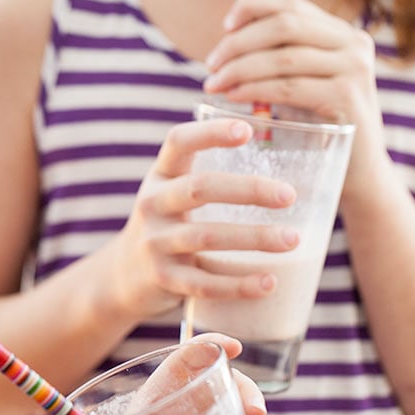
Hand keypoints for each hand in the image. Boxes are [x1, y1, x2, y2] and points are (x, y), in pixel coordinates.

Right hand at [107, 116, 298, 321]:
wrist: (124, 276)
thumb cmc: (167, 225)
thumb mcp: (173, 193)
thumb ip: (209, 178)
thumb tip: (287, 159)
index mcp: (160, 176)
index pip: (179, 142)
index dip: (210, 133)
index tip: (247, 130)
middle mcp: (152, 204)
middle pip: (200, 188)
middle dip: (248, 190)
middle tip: (288, 195)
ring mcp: (154, 243)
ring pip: (206, 237)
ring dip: (253, 238)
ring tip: (291, 239)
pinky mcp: (162, 279)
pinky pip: (204, 283)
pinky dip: (239, 284)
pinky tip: (269, 282)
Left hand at [204, 0, 387, 197]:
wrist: (357, 170)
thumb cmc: (318, 125)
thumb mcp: (300, 82)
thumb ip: (277, 57)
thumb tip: (227, 41)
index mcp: (340, 32)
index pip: (290, 3)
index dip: (251, 7)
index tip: (224, 26)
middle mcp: (352, 43)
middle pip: (283, 25)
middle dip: (238, 43)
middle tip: (211, 64)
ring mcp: (353, 69)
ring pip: (283, 58)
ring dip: (240, 68)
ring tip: (214, 84)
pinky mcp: (346, 97)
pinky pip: (289, 87)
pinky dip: (255, 89)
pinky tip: (234, 96)